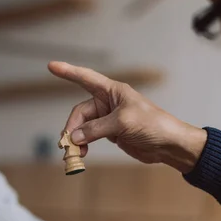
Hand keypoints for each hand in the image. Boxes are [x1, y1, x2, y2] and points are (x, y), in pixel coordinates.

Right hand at [47, 61, 207, 173]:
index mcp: (113, 91)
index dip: (68, 72)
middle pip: (79, 113)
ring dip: (76, 140)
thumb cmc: (152, 124)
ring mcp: (108, 119)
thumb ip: (96, 129)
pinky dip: (83, 145)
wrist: (169, 144)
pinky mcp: (110, 133)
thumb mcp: (123, 123)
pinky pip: (89, 137)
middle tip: (68, 145)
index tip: (51, 66)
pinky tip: (82, 154)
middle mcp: (108, 103)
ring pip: (82, 127)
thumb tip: (74, 138)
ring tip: (74, 153)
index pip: (85, 78)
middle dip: (72, 128)